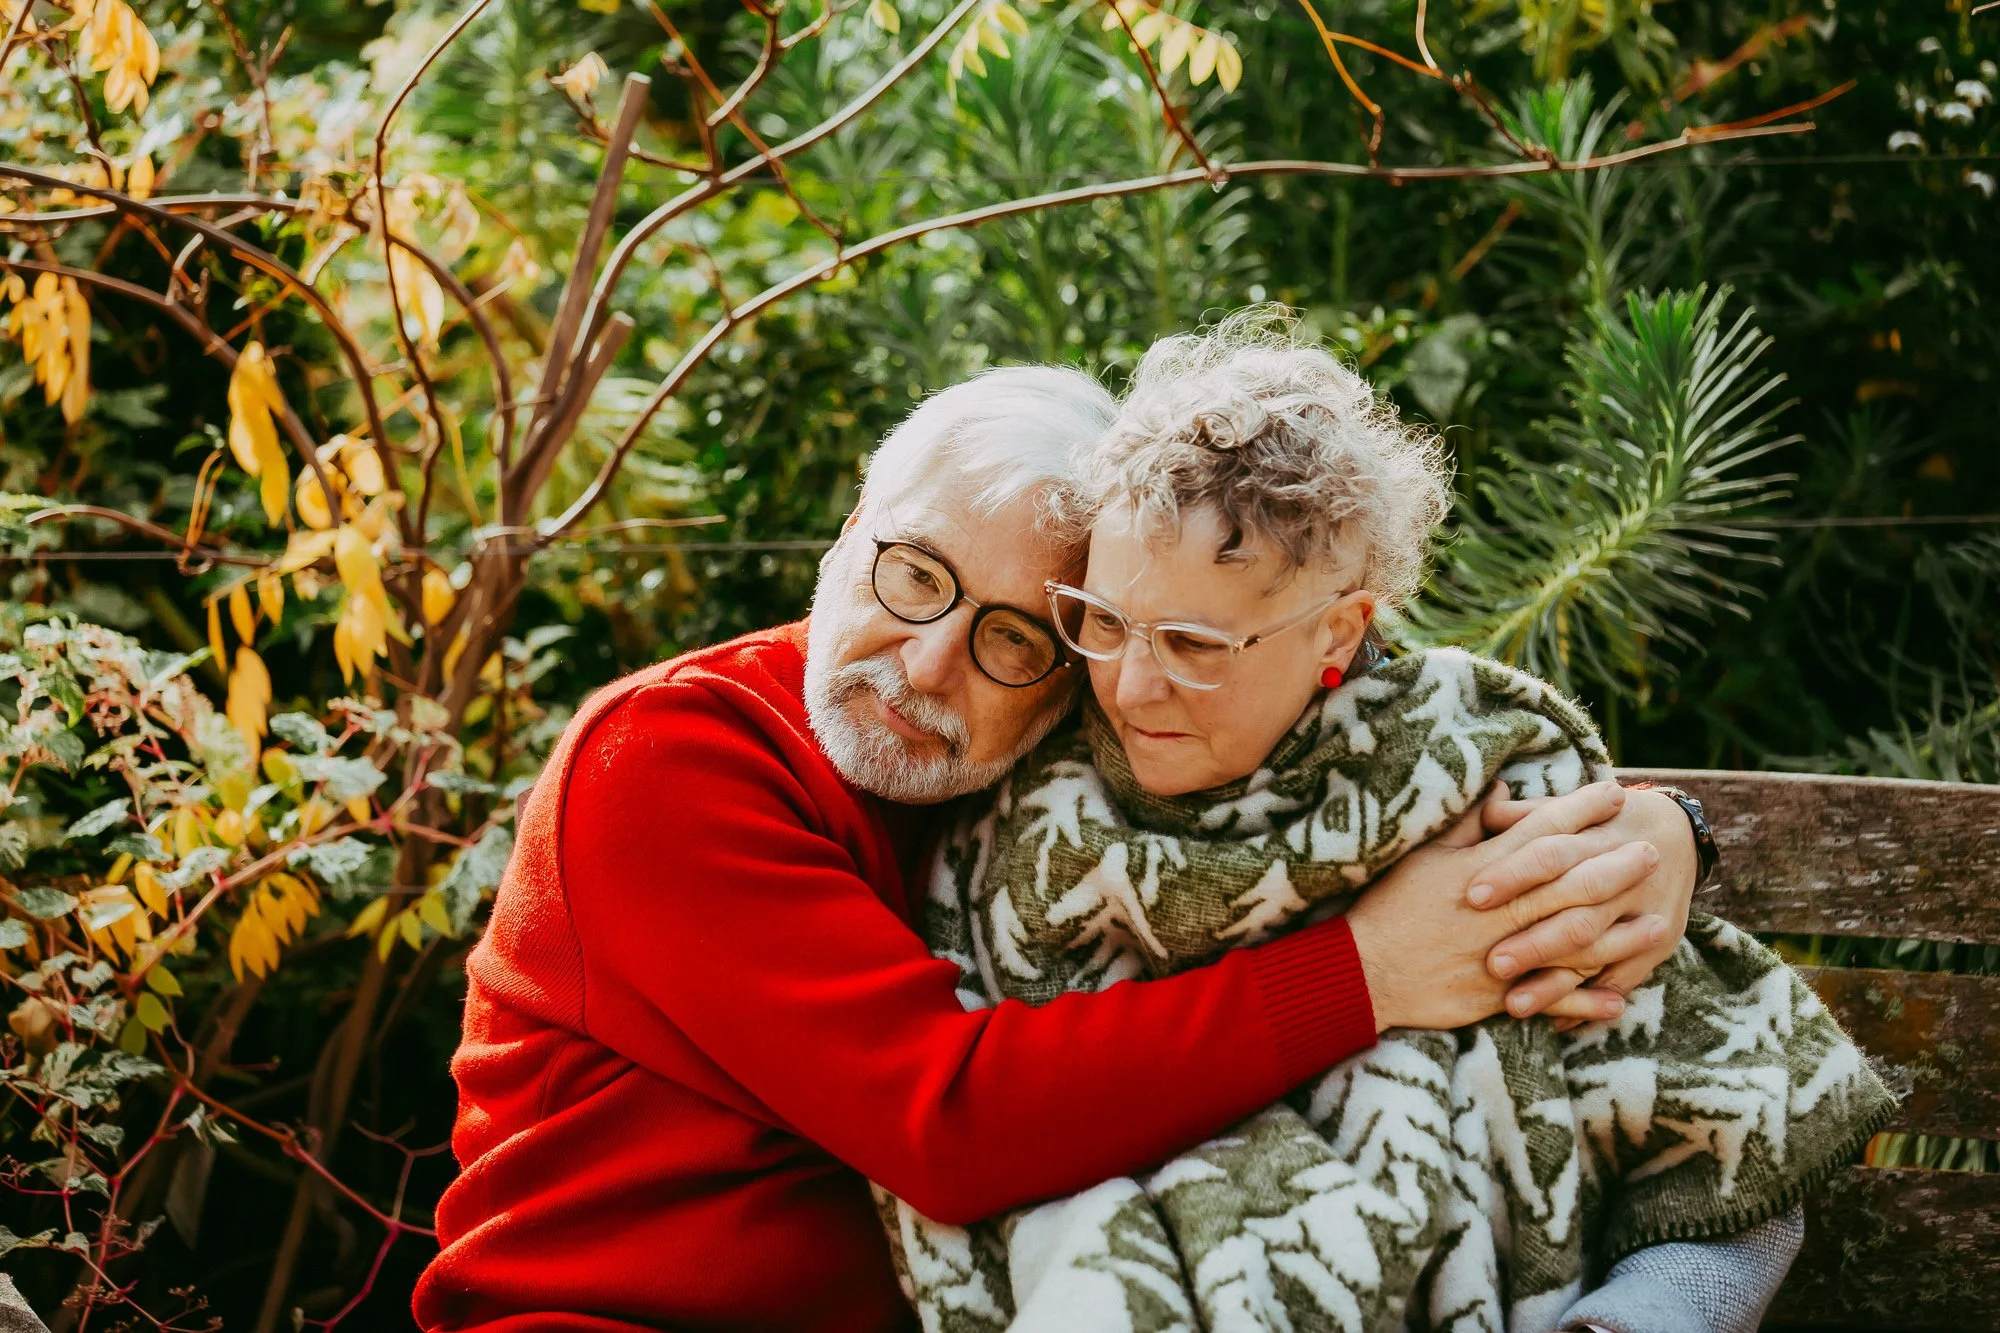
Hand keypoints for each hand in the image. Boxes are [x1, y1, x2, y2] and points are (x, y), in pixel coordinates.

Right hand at [1347, 783, 1660, 1031]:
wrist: (1364, 970)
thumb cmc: (1392, 906)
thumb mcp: (1424, 856)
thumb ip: (1468, 825)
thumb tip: (1501, 792)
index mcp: (1482, 871)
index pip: (1541, 833)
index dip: (1580, 811)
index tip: (1613, 794)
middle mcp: (1499, 912)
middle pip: (1569, 885)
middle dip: (1615, 866)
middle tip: (1653, 851)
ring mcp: (1502, 955)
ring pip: (1572, 943)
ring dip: (1619, 933)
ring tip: (1658, 921)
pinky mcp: (1497, 995)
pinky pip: (1551, 999)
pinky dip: (1587, 1001)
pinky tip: (1621, 998)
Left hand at [1479, 785, 1698, 1022]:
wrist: (1676, 835)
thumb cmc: (1602, 822)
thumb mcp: (1570, 810)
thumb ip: (1527, 814)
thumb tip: (1486, 804)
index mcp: (1597, 837)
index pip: (1551, 854)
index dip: (1512, 873)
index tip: (1473, 895)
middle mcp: (1626, 877)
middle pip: (1576, 911)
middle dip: (1535, 941)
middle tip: (1491, 964)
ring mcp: (1646, 915)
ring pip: (1598, 951)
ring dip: (1556, 982)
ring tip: (1514, 1006)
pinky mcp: (1660, 945)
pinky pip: (1624, 979)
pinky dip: (1591, 1004)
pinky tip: (1556, 1023)